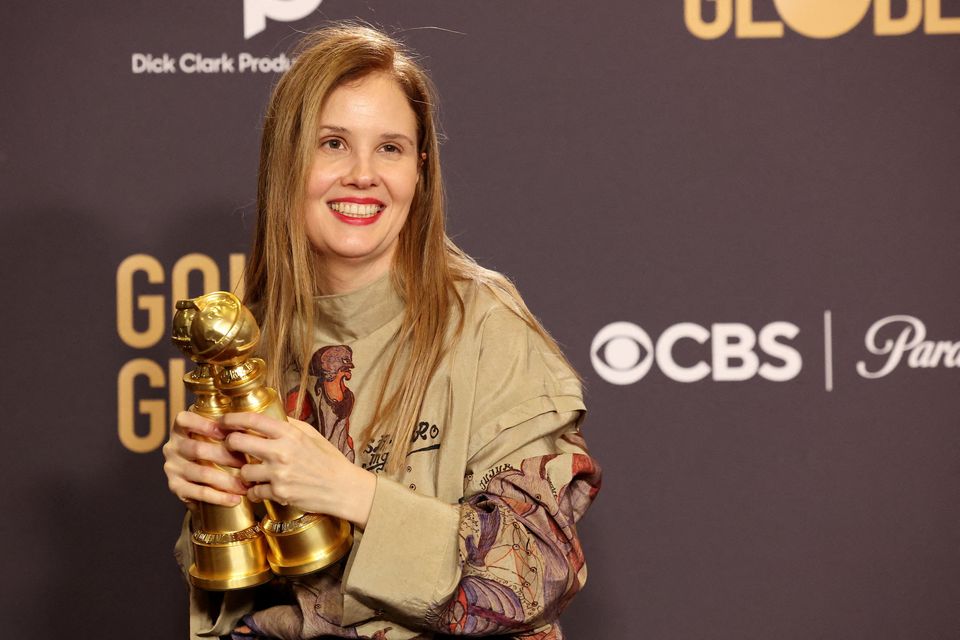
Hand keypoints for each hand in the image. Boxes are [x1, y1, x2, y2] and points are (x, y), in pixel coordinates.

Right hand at [162, 411, 247, 507]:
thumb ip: (228, 429)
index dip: (204, 424)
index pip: (184, 420)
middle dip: (226, 456)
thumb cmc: (213, 449)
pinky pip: (200, 493)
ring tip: (247, 484)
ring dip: (228, 480)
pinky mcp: (175, 487)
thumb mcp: (214, 435)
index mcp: (180, 429)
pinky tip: (235, 499)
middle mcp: (172, 447)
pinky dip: (220, 497)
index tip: (228, 431)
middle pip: (198, 449)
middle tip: (248, 462)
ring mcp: (172, 468)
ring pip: (202, 473)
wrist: (197, 480)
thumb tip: (256, 428)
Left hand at [221, 412, 375, 527]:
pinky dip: (256, 492)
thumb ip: (290, 425)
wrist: (343, 488)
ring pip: (242, 471)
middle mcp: (281, 452)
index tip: (222, 420)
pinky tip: (263, 489)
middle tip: (231, 446)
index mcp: (290, 434)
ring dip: (245, 473)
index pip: (252, 420)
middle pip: (237, 442)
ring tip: (254, 473)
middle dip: (230, 444)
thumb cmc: (329, 460)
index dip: (232, 418)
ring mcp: (279, 474)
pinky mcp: (279, 493)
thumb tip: (271, 417)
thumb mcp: (312, 436)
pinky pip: (253, 492)